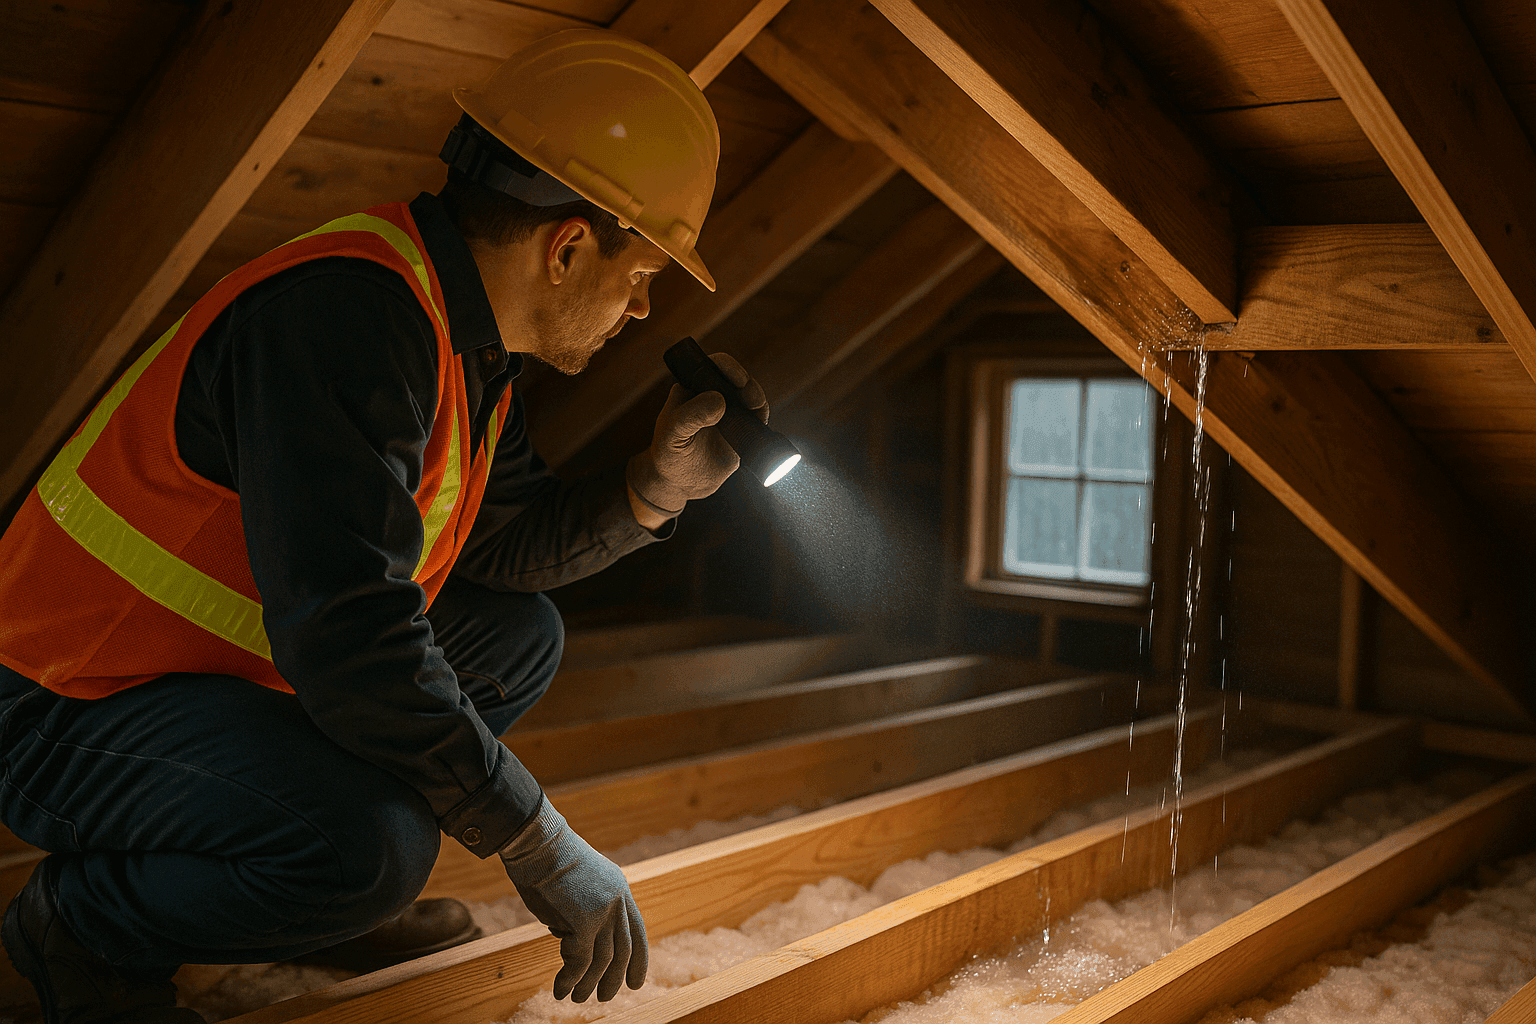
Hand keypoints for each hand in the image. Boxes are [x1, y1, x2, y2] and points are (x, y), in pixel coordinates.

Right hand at [500, 797, 647, 1001]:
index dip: (638, 960)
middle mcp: (618, 901)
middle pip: (623, 950)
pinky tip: (560, 989)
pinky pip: (579, 960)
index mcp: (620, 890)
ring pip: (602, 960)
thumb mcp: (578, 886)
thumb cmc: (547, 861)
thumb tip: (574, 941)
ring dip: (588, 984)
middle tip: (605, 998)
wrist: (537, 842)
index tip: (635, 983)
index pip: (636, 932)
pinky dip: (569, 979)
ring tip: (576, 998)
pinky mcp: (584, 920)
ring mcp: (603, 910)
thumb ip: (584, 911)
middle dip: (614, 978)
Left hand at [627, 352, 768, 517]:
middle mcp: (714, 397)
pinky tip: (760, 425)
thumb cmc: (669, 454)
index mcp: (693, 389)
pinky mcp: (742, 433)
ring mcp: (730, 414)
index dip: (726, 367)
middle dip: (746, 382)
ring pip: (750, 398)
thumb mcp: (672, 434)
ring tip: (755, 407)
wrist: (679, 483)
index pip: (712, 368)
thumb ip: (691, 416)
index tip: (736, 378)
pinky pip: (757, 421)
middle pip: (736, 379)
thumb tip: (719, 401)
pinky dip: (762, 420)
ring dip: (756, 398)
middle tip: (749, 396)